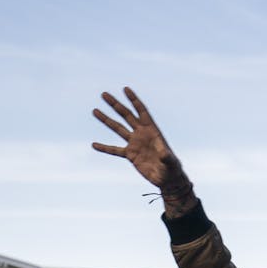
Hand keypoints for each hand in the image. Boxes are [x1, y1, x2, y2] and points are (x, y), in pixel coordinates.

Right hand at [92, 87, 195, 215]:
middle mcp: (141, 134)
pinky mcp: (130, 155)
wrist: (167, 178)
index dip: (134, 100)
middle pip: (126, 115)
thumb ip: (166, 156)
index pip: (141, 111)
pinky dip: (105, 148)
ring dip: (106, 120)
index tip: (125, 89)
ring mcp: (134, 144)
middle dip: (115, 105)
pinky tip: (94, 144)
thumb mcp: (170, 161)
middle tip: (104, 94)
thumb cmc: (172, 168)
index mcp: (152, 130)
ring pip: (118, 129)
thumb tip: (164, 154)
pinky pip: (114, 150)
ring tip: (95, 111)